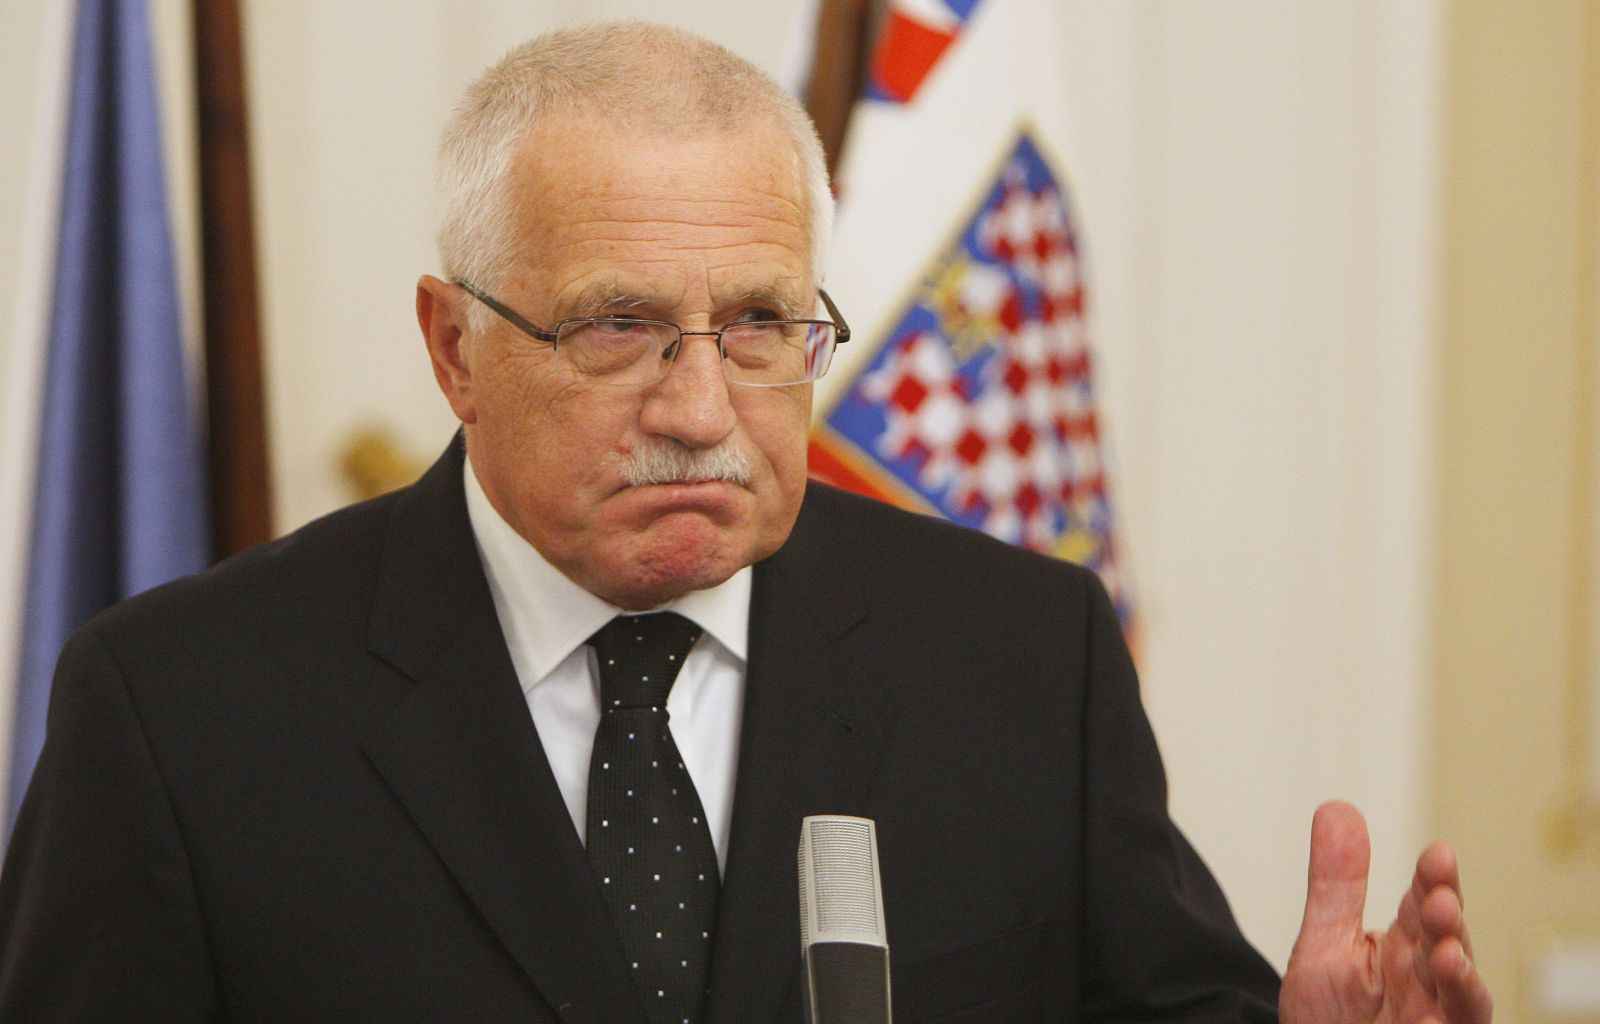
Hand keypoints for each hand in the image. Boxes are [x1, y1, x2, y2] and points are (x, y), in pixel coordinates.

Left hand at [1280, 801, 1492, 1023]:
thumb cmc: (1329, 1019)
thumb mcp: (1324, 946)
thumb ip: (1336, 885)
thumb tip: (1338, 807)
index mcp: (1405, 950)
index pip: (1425, 906)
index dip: (1433, 881)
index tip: (1438, 854)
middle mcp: (1430, 985)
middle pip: (1450, 948)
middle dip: (1448, 924)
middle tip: (1439, 901)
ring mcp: (1438, 1021)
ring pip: (1464, 1002)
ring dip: (1461, 979)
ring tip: (1449, 955)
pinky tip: (1431, 1023)